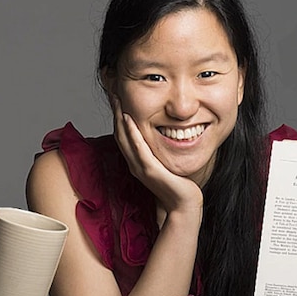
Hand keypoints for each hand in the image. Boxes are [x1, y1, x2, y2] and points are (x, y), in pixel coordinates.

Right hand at [112, 96, 203, 213]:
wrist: (183, 204)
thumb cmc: (178, 184)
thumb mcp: (164, 162)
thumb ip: (158, 149)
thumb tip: (162, 131)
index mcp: (136, 161)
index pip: (123, 134)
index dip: (118, 114)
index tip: (117, 96)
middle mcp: (134, 163)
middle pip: (119, 133)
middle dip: (116, 111)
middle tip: (113, 91)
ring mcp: (141, 168)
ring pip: (125, 139)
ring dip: (120, 118)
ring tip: (117, 100)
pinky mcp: (150, 171)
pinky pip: (139, 149)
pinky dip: (133, 134)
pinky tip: (130, 120)